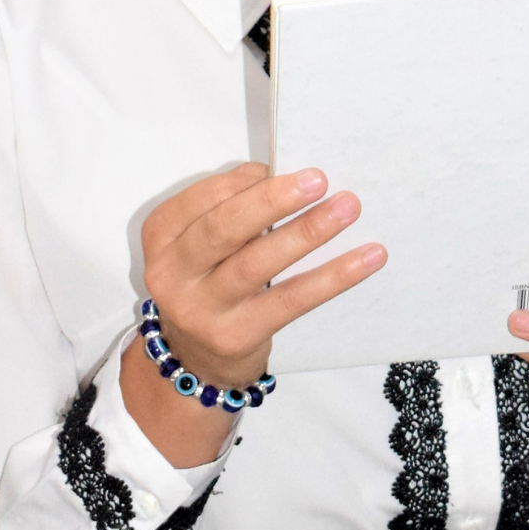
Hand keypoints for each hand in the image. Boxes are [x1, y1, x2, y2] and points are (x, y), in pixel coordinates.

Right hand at [141, 160, 385, 391]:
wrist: (194, 362)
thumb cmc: (209, 282)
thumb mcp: (203, 244)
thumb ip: (231, 207)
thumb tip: (285, 177)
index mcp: (161, 236)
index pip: (203, 198)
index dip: (244, 181)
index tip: (280, 167)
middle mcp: (172, 274)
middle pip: (223, 229)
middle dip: (273, 200)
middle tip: (318, 180)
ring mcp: (201, 310)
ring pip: (257, 263)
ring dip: (308, 231)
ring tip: (347, 207)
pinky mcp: (236, 336)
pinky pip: (291, 300)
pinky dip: (333, 276)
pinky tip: (367, 257)